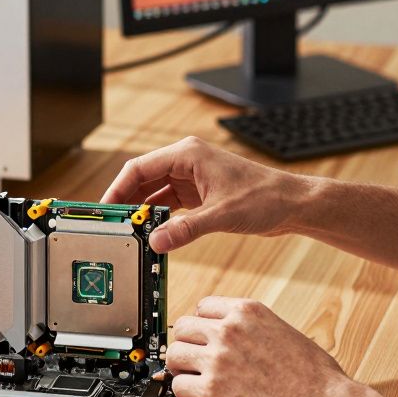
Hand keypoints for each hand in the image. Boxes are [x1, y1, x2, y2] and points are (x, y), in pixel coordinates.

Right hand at [101, 136, 310, 251]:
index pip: (139, 167)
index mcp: (188, 154)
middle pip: (143, 179)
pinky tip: (152, 233)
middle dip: (127, 202)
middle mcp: (187, 162)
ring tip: (129, 232)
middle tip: (112, 225)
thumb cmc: (266, 197)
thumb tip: (157, 242)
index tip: (105, 209)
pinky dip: (159, 217)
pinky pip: (169, 204)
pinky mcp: (199, 193)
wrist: (292, 204)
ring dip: (142, 212)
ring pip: (154, 192)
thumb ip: (187, 229)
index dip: (118, 188)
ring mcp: (192, 177)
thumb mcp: (222, 215)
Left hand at [165, 296, 355, 396]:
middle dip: (187, 344)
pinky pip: (179, 386)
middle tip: (193, 360)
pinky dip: (184, 393)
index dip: (201, 325)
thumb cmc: (315, 376)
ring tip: (190, 378)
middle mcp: (229, 330)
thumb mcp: (284, 331)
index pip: (203, 307)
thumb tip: (238, 336)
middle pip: (183, 328)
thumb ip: (255, 328)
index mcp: (248, 312)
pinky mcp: (212, 391)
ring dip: (180, 368)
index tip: (203, 338)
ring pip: (174, 354)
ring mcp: (218, 359)